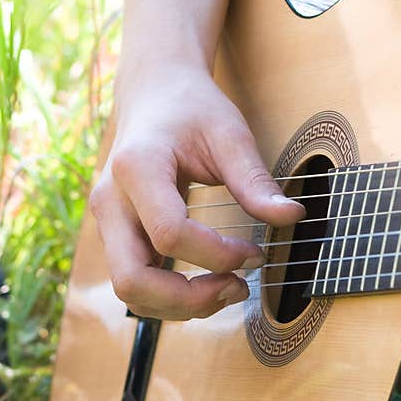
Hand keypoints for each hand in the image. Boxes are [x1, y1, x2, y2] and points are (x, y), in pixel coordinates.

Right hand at [90, 66, 303, 319]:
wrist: (154, 93)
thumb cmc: (192, 109)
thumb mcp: (229, 135)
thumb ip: (255, 180)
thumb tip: (293, 217)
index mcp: (137, 167)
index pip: (170, 234)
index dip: (218, 254)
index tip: (256, 253)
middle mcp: (110, 200)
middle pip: (132, 280)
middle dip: (188, 300)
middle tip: (238, 288)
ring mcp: (107, 221)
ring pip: (129, 291)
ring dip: (180, 306)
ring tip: (229, 289)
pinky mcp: (116, 234)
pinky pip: (136, 281)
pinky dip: (170, 297)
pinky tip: (208, 284)